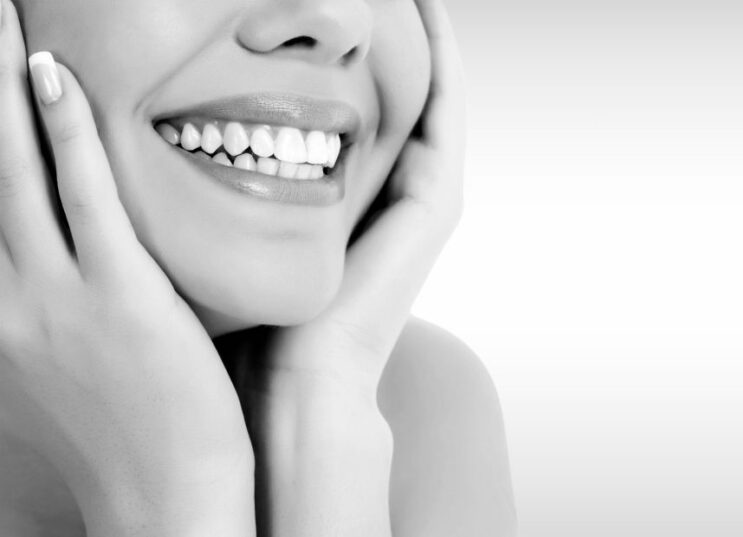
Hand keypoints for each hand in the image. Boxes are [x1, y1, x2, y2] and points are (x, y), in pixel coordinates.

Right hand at [0, 3, 253, 535]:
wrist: (166, 495)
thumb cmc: (136, 428)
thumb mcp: (76, 360)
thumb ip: (62, 302)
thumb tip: (75, 251)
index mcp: (1, 314)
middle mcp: (8, 299)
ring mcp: (55, 297)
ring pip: (16, 175)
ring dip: (5, 93)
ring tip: (3, 28)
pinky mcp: (117, 297)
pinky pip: (84, 198)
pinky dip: (63, 134)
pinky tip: (55, 80)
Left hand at [224, 0, 465, 533]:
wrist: (299, 380)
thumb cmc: (263, 314)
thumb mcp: (246, 224)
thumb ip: (235, 176)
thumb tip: (178, 121)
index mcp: (365, 196)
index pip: (372, 102)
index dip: (361, 50)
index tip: (328, 1)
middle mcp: (403, 190)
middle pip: (410, 89)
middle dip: (401, 31)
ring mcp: (428, 195)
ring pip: (437, 91)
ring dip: (430, 32)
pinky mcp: (437, 201)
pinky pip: (447, 111)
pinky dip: (443, 60)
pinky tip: (426, 10)